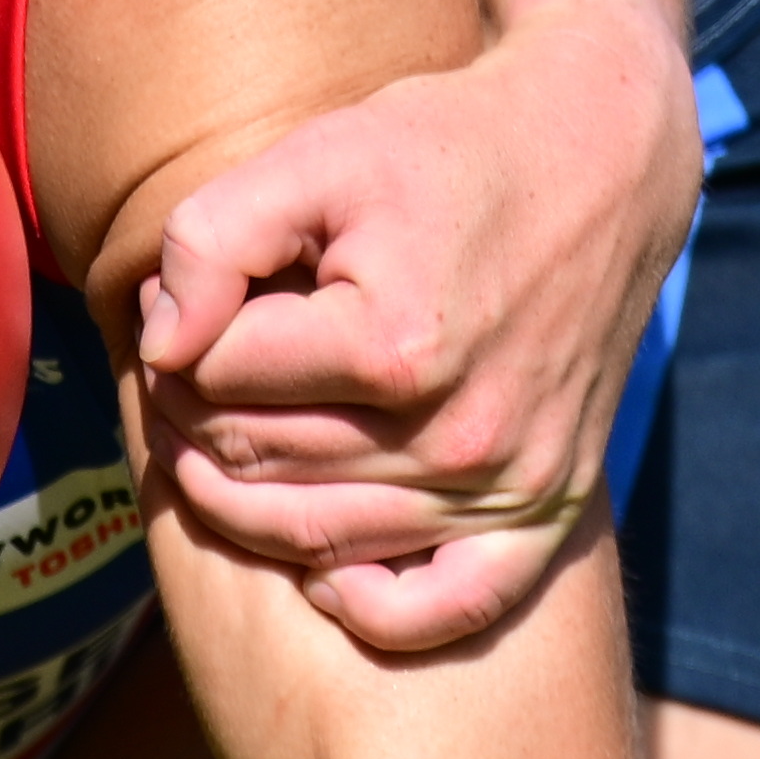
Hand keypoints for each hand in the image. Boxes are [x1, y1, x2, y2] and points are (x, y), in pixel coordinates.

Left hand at [139, 0, 700, 647]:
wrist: (599, 162)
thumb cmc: (446, 150)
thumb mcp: (315, 156)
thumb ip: (213, 241)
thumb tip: (160, 344)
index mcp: (393, 347)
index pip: (218, 378)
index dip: (170, 337)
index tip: (171, 305)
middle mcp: (457, 435)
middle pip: (254, 460)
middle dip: (189, 413)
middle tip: (179, 369)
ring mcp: (508, 483)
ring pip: (312, 535)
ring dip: (235, 497)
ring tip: (210, 437)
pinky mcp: (548, 509)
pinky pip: (446, 608)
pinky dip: (368, 606)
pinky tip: (317, 570)